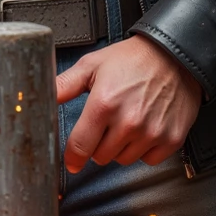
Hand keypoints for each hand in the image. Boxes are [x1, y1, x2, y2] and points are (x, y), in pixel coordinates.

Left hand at [55, 35, 202, 172]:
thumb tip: (41, 97)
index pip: (80, 147)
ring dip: (121, 147)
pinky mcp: (171, 139)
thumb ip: (65, 85)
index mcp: (104, 103)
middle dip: (99, 144)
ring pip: (123, 160)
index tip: (71, 161)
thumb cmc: (133, 59)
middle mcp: (128, 121)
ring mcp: (151, 132)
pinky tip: (145, 128)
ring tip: (127, 122)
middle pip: (100, 157)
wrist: (174, 55)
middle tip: (107, 123)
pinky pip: (149, 160)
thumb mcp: (92, 65)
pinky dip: (144, 149)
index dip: (72, 157)